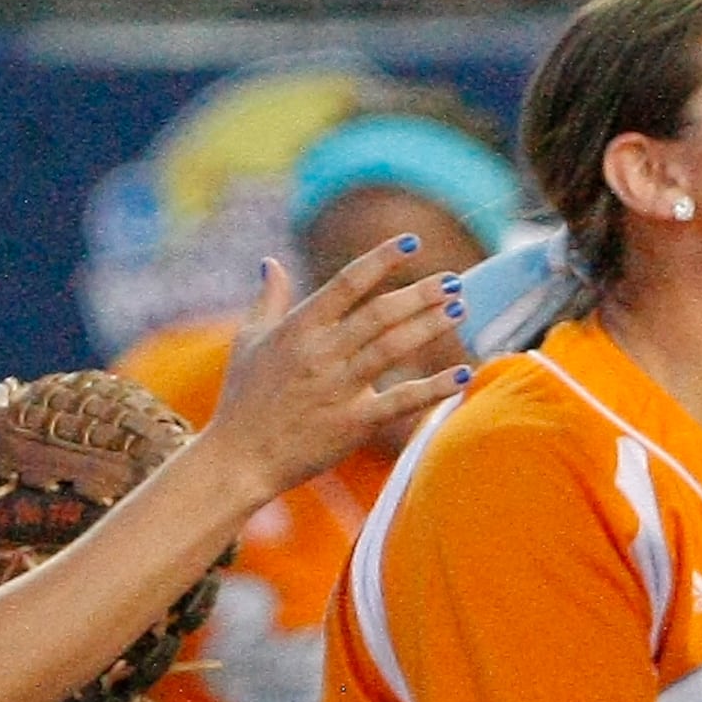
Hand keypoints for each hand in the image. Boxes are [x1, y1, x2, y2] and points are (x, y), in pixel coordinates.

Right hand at [204, 238, 471, 494]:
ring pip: (393, 348)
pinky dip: (435, 387)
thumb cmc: (242, 399)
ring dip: (429, 326)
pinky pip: (402, 401)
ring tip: (459, 309)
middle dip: (420, 294)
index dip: (380, 260)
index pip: (346, 283)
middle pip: (379, 314)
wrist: (237, 459)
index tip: (411, 242)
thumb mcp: (248, 342)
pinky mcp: (353, 423)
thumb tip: (270, 262)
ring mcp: (338, 388)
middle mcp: (320, 353)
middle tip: (453, 281)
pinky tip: (464, 373)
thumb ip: (267, 300)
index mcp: (297, 329)